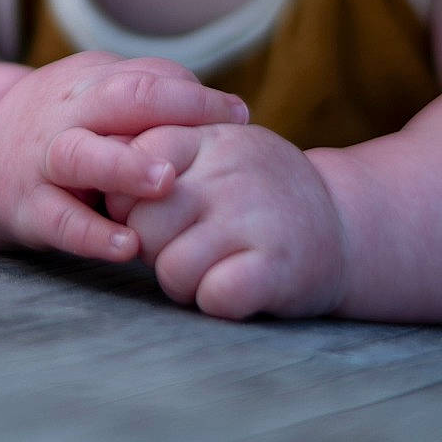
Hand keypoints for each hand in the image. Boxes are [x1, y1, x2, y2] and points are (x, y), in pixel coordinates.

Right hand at [0, 53, 247, 261]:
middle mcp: (65, 115)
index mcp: (90, 83)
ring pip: (79, 155)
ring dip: (123, 168)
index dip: (194, 97)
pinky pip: (58, 221)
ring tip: (165, 184)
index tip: (239, 115)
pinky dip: (91, 235)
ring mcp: (41, 160)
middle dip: (167, 115)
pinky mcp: (24, 207)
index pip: (147, 79)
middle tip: (212, 139)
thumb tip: (225, 111)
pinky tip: (126, 249)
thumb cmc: (63, 129)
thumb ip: (153, 98)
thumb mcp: (97, 97)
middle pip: (115, 101)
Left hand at [109, 123, 346, 318]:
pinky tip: (237, 288)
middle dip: (153, 249)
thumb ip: (160, 152)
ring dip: (184, 283)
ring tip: (214, 269)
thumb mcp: (215, 153)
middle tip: (188, 247)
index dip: (132, 201)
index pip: (133, 162)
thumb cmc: (256, 195)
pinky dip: (217, 303)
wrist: (343, 226)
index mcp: (209, 138)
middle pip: (143, 223)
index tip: (160, 212)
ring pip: (172, 268)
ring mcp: (256, 217)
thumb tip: (97, 163)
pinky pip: (214, 297)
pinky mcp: (277, 267)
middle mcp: (231, 171)